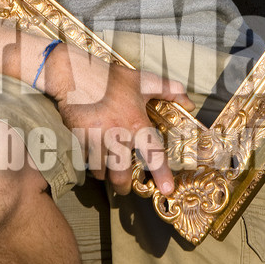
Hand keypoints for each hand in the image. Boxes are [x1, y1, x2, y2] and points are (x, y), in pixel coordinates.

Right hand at [41, 46, 193, 195]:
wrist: (74, 73)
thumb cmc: (111, 78)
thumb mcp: (143, 80)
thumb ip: (169, 90)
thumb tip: (190, 103)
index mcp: (135, 122)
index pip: (153, 154)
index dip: (162, 174)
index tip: (168, 190)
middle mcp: (116, 134)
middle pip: (120, 174)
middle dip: (123, 186)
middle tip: (125, 187)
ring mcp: (96, 139)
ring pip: (101, 171)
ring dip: (105, 174)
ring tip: (109, 170)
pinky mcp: (78, 140)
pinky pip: (85, 161)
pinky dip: (90, 163)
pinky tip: (94, 156)